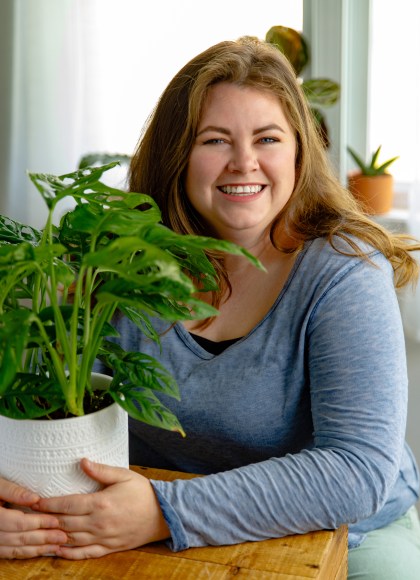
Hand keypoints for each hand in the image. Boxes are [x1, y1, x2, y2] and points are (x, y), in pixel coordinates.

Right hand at [0, 477, 66, 558]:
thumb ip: (14, 491)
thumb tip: (36, 499)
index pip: (19, 523)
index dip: (39, 523)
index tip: (56, 521)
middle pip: (19, 538)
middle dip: (42, 539)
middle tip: (62, 537)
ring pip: (15, 549)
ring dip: (36, 550)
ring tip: (56, 546)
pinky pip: (9, 553)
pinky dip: (25, 553)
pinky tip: (39, 550)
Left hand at [34, 458, 169, 559]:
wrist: (163, 514)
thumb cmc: (143, 492)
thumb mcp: (123, 475)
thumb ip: (101, 470)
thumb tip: (82, 461)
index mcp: (101, 503)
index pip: (68, 504)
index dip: (50, 504)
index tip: (37, 501)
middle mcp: (99, 523)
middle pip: (65, 523)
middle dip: (47, 519)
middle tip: (32, 516)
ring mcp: (103, 538)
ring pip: (72, 539)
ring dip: (55, 536)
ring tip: (41, 531)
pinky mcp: (108, 547)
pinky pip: (85, 553)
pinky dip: (70, 553)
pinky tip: (59, 550)